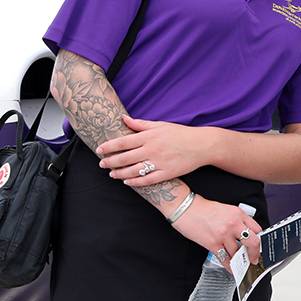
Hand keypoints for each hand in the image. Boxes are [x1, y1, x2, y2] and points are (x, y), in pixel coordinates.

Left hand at [98, 114, 216, 184]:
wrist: (202, 145)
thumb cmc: (180, 134)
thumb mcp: (160, 125)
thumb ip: (140, 124)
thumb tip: (123, 119)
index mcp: (149, 136)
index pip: (123, 142)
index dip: (108, 147)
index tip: (99, 150)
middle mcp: (152, 149)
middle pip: (124, 158)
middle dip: (110, 162)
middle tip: (101, 164)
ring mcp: (159, 163)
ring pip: (133, 171)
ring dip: (119, 173)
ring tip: (112, 174)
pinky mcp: (166, 173)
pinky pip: (146, 180)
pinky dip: (134, 182)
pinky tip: (127, 182)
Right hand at [170, 195, 261, 271]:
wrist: (186, 208)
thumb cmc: (203, 208)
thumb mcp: (226, 209)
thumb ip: (237, 220)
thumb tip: (244, 233)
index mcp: (238, 214)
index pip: (257, 229)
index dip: (259, 239)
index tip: (259, 245)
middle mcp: (233, 224)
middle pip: (253, 242)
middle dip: (255, 253)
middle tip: (254, 258)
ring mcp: (223, 235)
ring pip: (238, 253)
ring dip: (240, 260)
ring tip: (241, 263)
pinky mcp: (212, 244)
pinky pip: (225, 259)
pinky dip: (230, 266)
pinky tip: (232, 268)